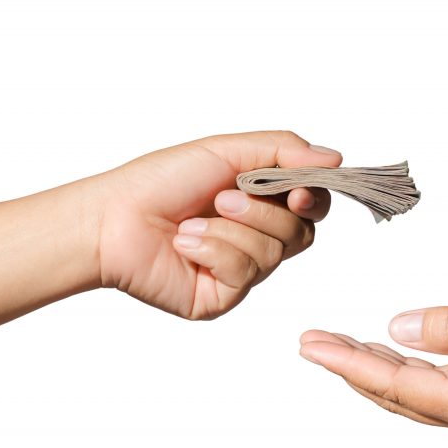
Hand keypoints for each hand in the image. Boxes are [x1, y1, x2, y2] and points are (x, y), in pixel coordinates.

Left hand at [94, 131, 340, 319]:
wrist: (112, 218)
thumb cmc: (160, 182)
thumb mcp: (226, 151)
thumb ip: (283, 151)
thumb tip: (335, 158)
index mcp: (260, 202)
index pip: (312, 206)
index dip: (314, 199)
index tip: (298, 191)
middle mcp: (256, 238)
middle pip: (301, 234)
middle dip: (263, 212)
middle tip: (222, 199)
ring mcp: (240, 271)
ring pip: (273, 255)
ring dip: (231, 230)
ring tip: (193, 222)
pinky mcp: (222, 297)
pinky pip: (244, 275)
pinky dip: (213, 251)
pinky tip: (185, 245)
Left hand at [299, 288, 447, 436]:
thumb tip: (395, 328)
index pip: (394, 383)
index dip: (348, 364)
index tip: (311, 345)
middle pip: (393, 393)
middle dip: (348, 368)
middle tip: (308, 344)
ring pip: (408, 391)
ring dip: (370, 368)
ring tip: (334, 347)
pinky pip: (428, 384)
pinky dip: (400, 366)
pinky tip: (385, 350)